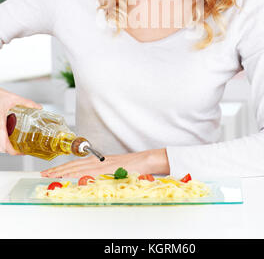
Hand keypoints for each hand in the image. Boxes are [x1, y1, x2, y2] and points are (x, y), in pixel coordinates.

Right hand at [0, 87, 41, 154]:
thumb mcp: (13, 97)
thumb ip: (26, 103)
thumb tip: (38, 108)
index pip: (5, 145)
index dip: (14, 152)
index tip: (21, 152)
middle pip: (1, 147)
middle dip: (10, 150)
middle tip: (20, 148)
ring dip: (4, 145)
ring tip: (14, 142)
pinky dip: (1, 139)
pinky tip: (6, 134)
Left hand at [40, 148, 169, 177]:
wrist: (143, 160)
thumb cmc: (131, 166)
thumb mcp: (112, 168)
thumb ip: (100, 172)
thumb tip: (89, 179)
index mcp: (97, 161)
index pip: (76, 164)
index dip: (62, 168)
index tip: (51, 171)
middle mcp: (97, 161)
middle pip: (73, 165)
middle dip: (58, 170)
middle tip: (45, 174)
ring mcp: (101, 165)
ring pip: (78, 168)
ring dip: (63, 171)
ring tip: (51, 175)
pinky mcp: (106, 169)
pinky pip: (88, 172)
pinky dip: (77, 174)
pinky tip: (70, 177)